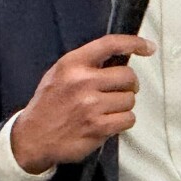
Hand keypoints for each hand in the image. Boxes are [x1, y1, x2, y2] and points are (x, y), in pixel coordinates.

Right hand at [10, 34, 155, 173]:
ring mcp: (91, 106)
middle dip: (129, 84)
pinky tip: (108, 122)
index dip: (134, 43)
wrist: (31, 138)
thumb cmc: (50, 103)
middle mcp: (83, 82)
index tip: (148, 47)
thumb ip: (87, 63)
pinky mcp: (97, 128)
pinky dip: (122, 121)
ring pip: (130, 99)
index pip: (110, 45)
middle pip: (128, 76)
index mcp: (73, 64)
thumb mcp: (60, 73)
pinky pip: (128, 119)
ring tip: (107, 109)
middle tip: (120, 90)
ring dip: (123, 105)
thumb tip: (122, 56)